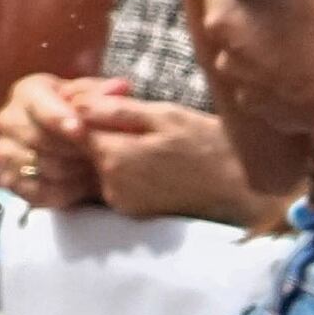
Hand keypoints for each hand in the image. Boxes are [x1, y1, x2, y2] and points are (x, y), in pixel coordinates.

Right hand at [0, 70, 112, 210]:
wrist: (77, 144)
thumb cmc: (86, 115)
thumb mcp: (98, 98)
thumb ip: (107, 94)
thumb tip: (120, 88)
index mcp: (27, 92)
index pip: (38, 105)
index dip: (58, 118)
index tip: (79, 130)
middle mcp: (8, 119)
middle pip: (35, 138)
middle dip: (71, 148)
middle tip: (99, 154)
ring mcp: (4, 151)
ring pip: (37, 165)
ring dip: (71, 171)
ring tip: (95, 168)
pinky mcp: (9, 179)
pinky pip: (34, 190)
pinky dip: (62, 191)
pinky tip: (82, 185)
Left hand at [77, 97, 264, 227]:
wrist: (237, 186)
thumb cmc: (205, 142)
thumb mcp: (164, 115)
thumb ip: (117, 111)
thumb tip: (76, 103)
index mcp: (114, 156)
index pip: (77, 129)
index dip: (88, 112)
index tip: (109, 103)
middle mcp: (110, 185)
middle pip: (86, 150)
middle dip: (100, 132)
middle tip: (134, 120)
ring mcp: (120, 202)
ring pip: (100, 166)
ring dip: (113, 151)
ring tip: (147, 140)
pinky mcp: (131, 211)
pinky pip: (115, 182)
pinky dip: (124, 169)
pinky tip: (149, 159)